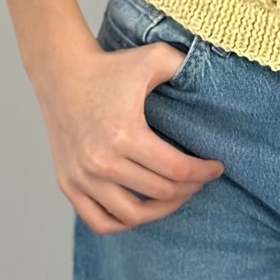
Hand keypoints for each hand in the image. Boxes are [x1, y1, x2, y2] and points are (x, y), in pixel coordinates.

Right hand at [32, 25, 224, 233]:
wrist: (63, 73)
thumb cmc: (111, 67)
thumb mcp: (154, 57)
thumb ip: (186, 65)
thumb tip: (214, 80)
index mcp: (125, 134)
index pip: (177, 170)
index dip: (204, 172)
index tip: (217, 167)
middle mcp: (101, 161)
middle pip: (160, 193)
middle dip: (189, 188)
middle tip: (199, 178)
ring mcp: (82, 176)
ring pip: (132, 215)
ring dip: (162, 210)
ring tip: (176, 196)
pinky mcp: (68, 184)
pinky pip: (100, 221)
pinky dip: (124, 222)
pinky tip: (142, 209)